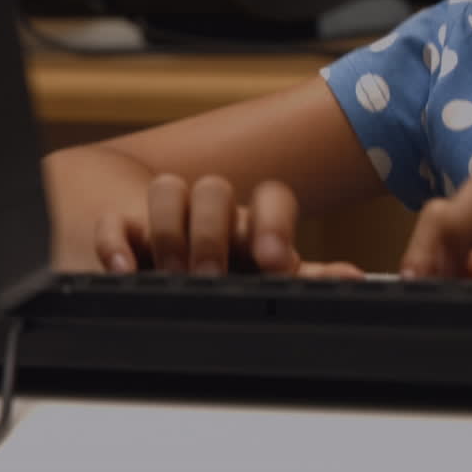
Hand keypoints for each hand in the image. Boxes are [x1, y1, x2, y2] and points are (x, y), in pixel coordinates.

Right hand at [93, 174, 362, 278]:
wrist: (161, 273)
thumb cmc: (229, 278)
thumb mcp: (267, 283)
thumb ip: (307, 280)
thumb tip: (354, 278)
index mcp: (253, 227)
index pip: (272, 198)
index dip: (273, 223)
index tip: (273, 262)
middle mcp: (213, 216)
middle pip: (215, 188)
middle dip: (213, 231)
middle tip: (211, 274)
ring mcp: (167, 221)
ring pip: (168, 188)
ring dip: (170, 231)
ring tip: (172, 274)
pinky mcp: (124, 234)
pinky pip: (117, 222)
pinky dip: (117, 244)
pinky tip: (125, 270)